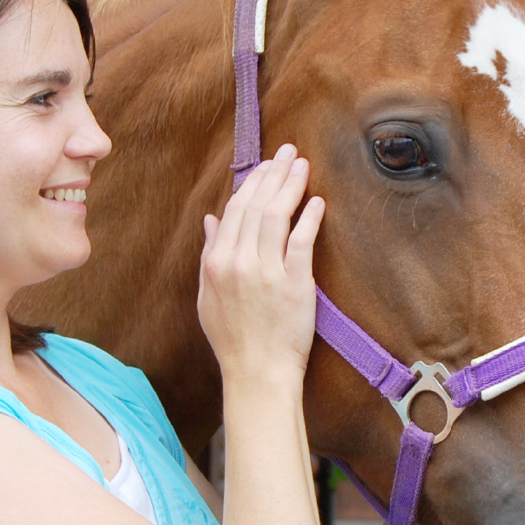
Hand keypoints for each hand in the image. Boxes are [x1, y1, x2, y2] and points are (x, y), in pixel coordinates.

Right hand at [198, 143, 324, 387]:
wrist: (257, 372)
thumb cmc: (233, 338)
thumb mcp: (208, 296)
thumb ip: (209, 253)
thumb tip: (211, 220)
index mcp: (216, 262)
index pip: (234, 210)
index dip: (252, 183)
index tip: (266, 165)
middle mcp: (238, 262)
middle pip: (256, 205)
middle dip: (273, 173)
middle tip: (288, 152)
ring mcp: (266, 272)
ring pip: (277, 216)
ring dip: (291, 185)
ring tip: (303, 166)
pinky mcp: (294, 284)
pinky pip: (302, 242)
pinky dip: (309, 218)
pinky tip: (317, 201)